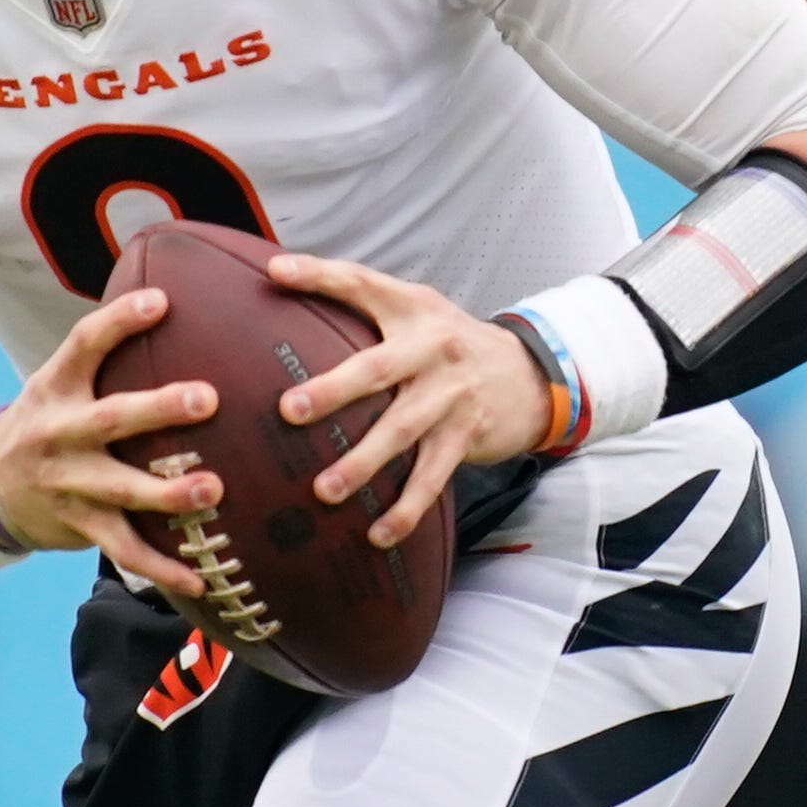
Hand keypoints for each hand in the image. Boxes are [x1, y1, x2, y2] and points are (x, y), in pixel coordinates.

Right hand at [0, 287, 223, 596]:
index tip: (161, 301)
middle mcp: (58, 432)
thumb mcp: (59, 384)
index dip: (119, 320)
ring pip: (121, 489)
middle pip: (111, 418)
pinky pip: (124, 550)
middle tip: (208, 397)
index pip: (83, 344)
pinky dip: (162, 567)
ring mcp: (67, 482)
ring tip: (214, 489)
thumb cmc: (47, 423)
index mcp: (55, 387)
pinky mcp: (78, 525)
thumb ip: (105, 357)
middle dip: (159, 409)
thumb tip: (174, 302)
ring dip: (168, 493)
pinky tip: (200, 578)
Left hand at [266, 254, 553, 549]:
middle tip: (290, 410)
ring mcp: (452, 396)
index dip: (319, 274)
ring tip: (323, 490)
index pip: (362, 284)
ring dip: (362, 464)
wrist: (531, 375)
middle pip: (377, 369)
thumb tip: (275, 275)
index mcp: (413, 310)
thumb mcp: (414, 309)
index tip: (276, 272)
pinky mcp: (466, 437)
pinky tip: (378, 534)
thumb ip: (357, 298)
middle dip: (333, 390)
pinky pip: (432, 478)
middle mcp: (433, 349)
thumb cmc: (447, 341)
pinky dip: (406, 509)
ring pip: (402, 432)